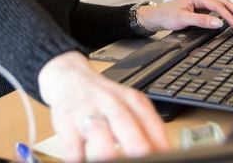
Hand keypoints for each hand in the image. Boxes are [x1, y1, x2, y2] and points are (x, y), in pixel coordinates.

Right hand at [39, 51, 169, 161]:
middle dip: (136, 146)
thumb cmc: (105, 99)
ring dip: (106, 152)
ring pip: (97, 130)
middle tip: (145, 161)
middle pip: (125, 122)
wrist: (71, 79)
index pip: (151, 122)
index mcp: (133, 101)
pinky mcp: (66, 122)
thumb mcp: (131, 107)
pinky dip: (78, 157)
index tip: (164, 158)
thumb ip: (149, 130)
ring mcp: (87, 111)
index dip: (159, 143)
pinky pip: (71, 144)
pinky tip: (84, 162)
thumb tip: (166, 153)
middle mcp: (111, 103)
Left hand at [137, 0, 232, 31]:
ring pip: (224, 5)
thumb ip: (201, 21)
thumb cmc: (168, 15)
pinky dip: (229, 13)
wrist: (158, 16)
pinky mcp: (203, 8)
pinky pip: (220, 9)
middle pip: (225, 3)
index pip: (219, 6)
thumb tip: (219, 22)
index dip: (229, 16)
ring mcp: (203, 2)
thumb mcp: (183, 19)